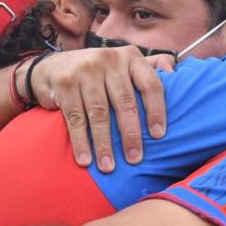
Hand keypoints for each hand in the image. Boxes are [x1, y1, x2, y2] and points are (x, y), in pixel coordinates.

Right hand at [24, 47, 167, 171]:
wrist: (50, 68)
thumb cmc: (96, 73)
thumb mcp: (123, 64)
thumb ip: (150, 65)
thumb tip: (174, 69)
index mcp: (130, 57)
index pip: (150, 84)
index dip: (156, 111)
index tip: (158, 136)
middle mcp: (109, 59)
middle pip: (125, 102)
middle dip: (130, 135)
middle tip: (135, 159)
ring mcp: (85, 69)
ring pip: (99, 113)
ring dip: (104, 144)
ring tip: (108, 167)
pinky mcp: (65, 82)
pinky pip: (76, 117)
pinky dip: (81, 141)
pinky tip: (85, 160)